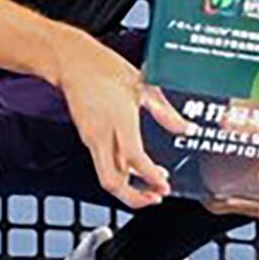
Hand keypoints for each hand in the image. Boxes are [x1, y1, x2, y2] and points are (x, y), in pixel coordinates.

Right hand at [55, 31, 186, 207]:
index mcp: (119, 118)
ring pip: (107, 176)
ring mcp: (91, 138)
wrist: (73, 62)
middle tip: (155, 197)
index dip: (150, 176)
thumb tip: (185, 128)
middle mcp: (102, 133)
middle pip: (112, 181)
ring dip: (128, 187)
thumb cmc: (105, 68)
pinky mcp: (87, 138)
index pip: (135, 158)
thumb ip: (166, 112)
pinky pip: (103, 163)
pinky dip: (120, 172)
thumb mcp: (144, 86)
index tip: (164, 184)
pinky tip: (135, 167)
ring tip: (150, 187)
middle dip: (134, 198)